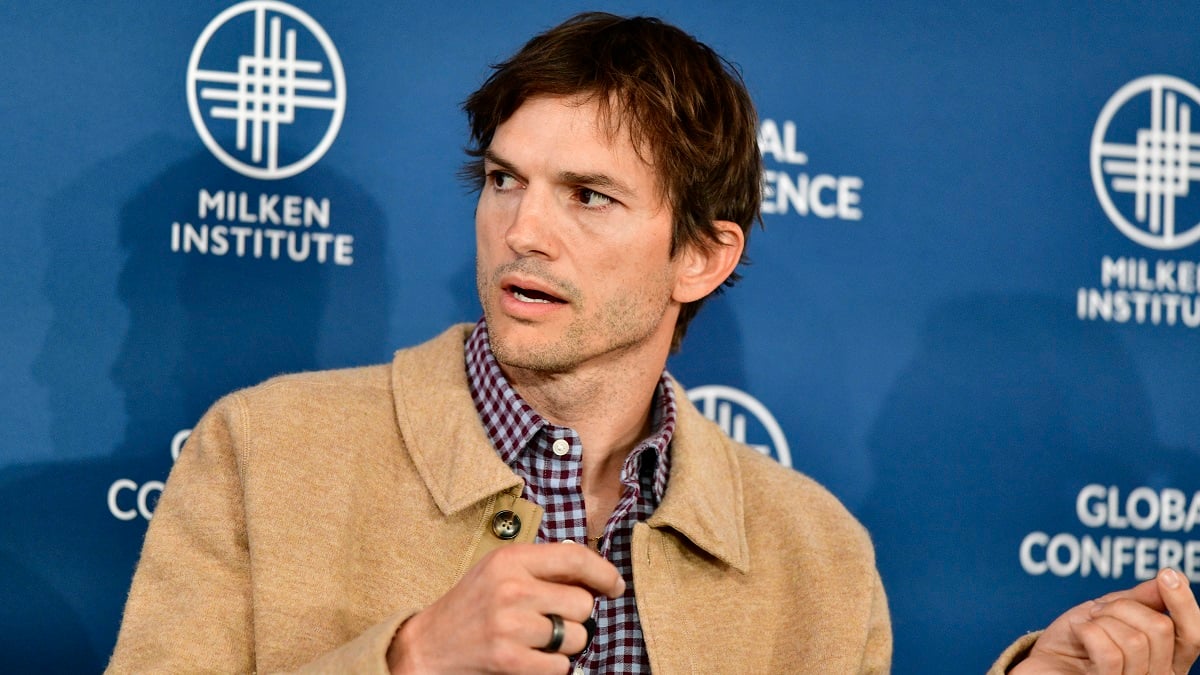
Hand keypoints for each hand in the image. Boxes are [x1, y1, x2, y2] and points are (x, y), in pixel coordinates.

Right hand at [386, 542, 624, 673]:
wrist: (428, 645)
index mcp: (511, 559)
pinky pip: (561, 667)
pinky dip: (552, 666)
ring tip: (538, 639)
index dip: (604, 572)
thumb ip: (541, 567)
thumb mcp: (500, 570)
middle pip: (582, 603)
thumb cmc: (471, 605)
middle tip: (554, 619)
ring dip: (565, 643)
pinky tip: (531, 657)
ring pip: (576, 637)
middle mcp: (512, 588)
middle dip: (576, 615)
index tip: (615, 585)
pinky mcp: (509, 660)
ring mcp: (510, 626)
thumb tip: (595, 576)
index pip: (575, 557)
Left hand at [1012, 568, 1199, 673]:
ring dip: (1102, 621)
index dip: (1184, 604)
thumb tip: (1172, 577)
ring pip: (1135, 639)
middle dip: (1122, 607)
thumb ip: (1140, 599)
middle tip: (1097, 612)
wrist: (1042, 663)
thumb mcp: (1108, 612)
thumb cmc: (1075, 641)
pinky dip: (1089, 632)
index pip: (1193, 635)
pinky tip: (1078, 634)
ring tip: (1086, 626)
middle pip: (1160, 628)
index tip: (1167, 576)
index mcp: (1167, 660)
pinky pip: (1111, 654)